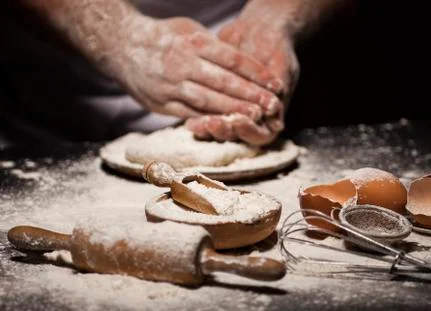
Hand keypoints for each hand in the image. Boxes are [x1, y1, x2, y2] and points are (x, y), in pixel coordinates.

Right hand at [112, 16, 283, 121]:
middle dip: (250, 96)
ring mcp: (170, 86)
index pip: (232, 59)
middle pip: (223, 83)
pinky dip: (210, 121)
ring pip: (208, 102)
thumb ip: (212, 46)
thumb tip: (240, 63)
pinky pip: (189, 114)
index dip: (256, 73)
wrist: (120, 46)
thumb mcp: (187, 29)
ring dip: (233, 112)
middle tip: (272, 106)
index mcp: (192, 43)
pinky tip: (227, 126)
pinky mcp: (161, 104)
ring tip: (254, 118)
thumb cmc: (161, 37)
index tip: (274, 83)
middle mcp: (182, 65)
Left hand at [186, 19, 298, 145]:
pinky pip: (206, 120)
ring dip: (209, 130)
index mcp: (272, 117)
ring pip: (220, 134)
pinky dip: (198, 121)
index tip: (238, 120)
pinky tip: (189, 120)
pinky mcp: (216, 108)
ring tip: (198, 123)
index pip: (261, 136)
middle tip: (213, 123)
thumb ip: (279, 89)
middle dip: (225, 132)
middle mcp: (253, 122)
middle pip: (238, 138)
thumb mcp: (282, 67)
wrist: (258, 33)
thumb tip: (274, 109)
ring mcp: (234, 117)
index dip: (249, 131)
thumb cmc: (276, 51)